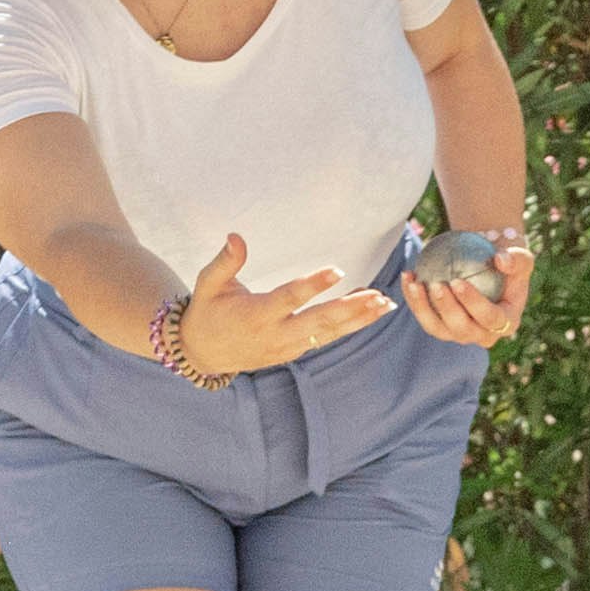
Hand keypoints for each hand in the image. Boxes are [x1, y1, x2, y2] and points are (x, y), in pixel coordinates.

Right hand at [183, 241, 391, 374]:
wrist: (203, 354)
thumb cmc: (207, 311)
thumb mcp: (208, 284)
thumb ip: (225, 262)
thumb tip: (236, 236)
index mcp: (255, 315)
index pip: (289, 299)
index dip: (313, 285)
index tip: (338, 271)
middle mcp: (275, 334)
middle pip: (318, 322)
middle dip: (350, 309)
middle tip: (378, 296)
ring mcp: (286, 347)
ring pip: (328, 334)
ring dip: (358, 320)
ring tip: (385, 305)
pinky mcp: (293, 353)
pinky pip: (325, 338)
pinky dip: (348, 326)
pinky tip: (369, 311)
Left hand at [400, 226, 533, 346]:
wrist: (491, 269)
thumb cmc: (507, 263)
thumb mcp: (520, 257)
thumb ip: (516, 259)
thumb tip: (500, 260)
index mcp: (506, 323)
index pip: (490, 319)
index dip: (473, 304)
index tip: (458, 282)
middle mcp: (483, 335)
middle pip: (463, 329)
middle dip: (447, 309)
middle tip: (436, 285)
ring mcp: (460, 334)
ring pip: (438, 328)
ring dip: (423, 308)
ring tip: (415, 283)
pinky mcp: (441, 328)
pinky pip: (424, 316)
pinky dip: (413, 298)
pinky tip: (407, 276)